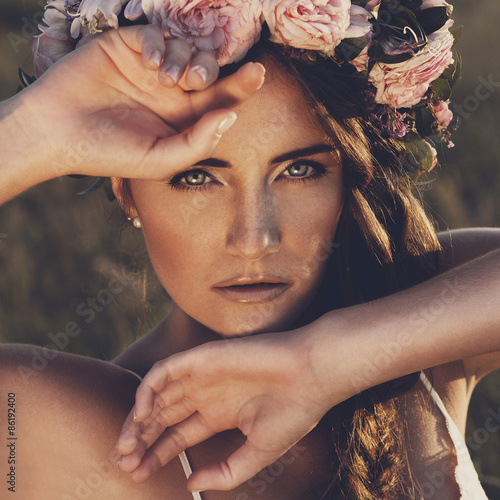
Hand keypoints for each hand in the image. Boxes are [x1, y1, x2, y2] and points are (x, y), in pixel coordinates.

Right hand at [15, 24, 265, 182]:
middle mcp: (170, 91)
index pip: (218, 99)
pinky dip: (156, 43)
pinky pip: (153, 33)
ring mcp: (149, 68)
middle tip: (196, 80)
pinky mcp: (126, 47)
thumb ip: (198, 142)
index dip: (240, 85)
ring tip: (164, 78)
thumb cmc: (111, 153)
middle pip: (207, 69)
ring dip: (182, 57)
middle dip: (210, 69)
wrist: (59, 135)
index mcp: (182, 118)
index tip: (257, 73)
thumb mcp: (161, 160)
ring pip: (184, 47)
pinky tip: (148, 62)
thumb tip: (232, 115)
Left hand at [115, 328, 335, 491]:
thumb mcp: (257, 453)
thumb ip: (225, 471)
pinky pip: (165, 371)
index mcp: (219, 414)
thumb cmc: (292, 413)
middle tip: (125, 464)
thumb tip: (191, 484)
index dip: (156, 455)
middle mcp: (207, 394)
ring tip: (126, 446)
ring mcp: (203, 375)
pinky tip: (142, 415)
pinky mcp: (203, 358)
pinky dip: (148, 389)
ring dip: (138, 419)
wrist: (311, 376)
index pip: (178, 436)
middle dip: (142, 440)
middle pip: (163, 417)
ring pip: (158, 395)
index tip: (137, 475)